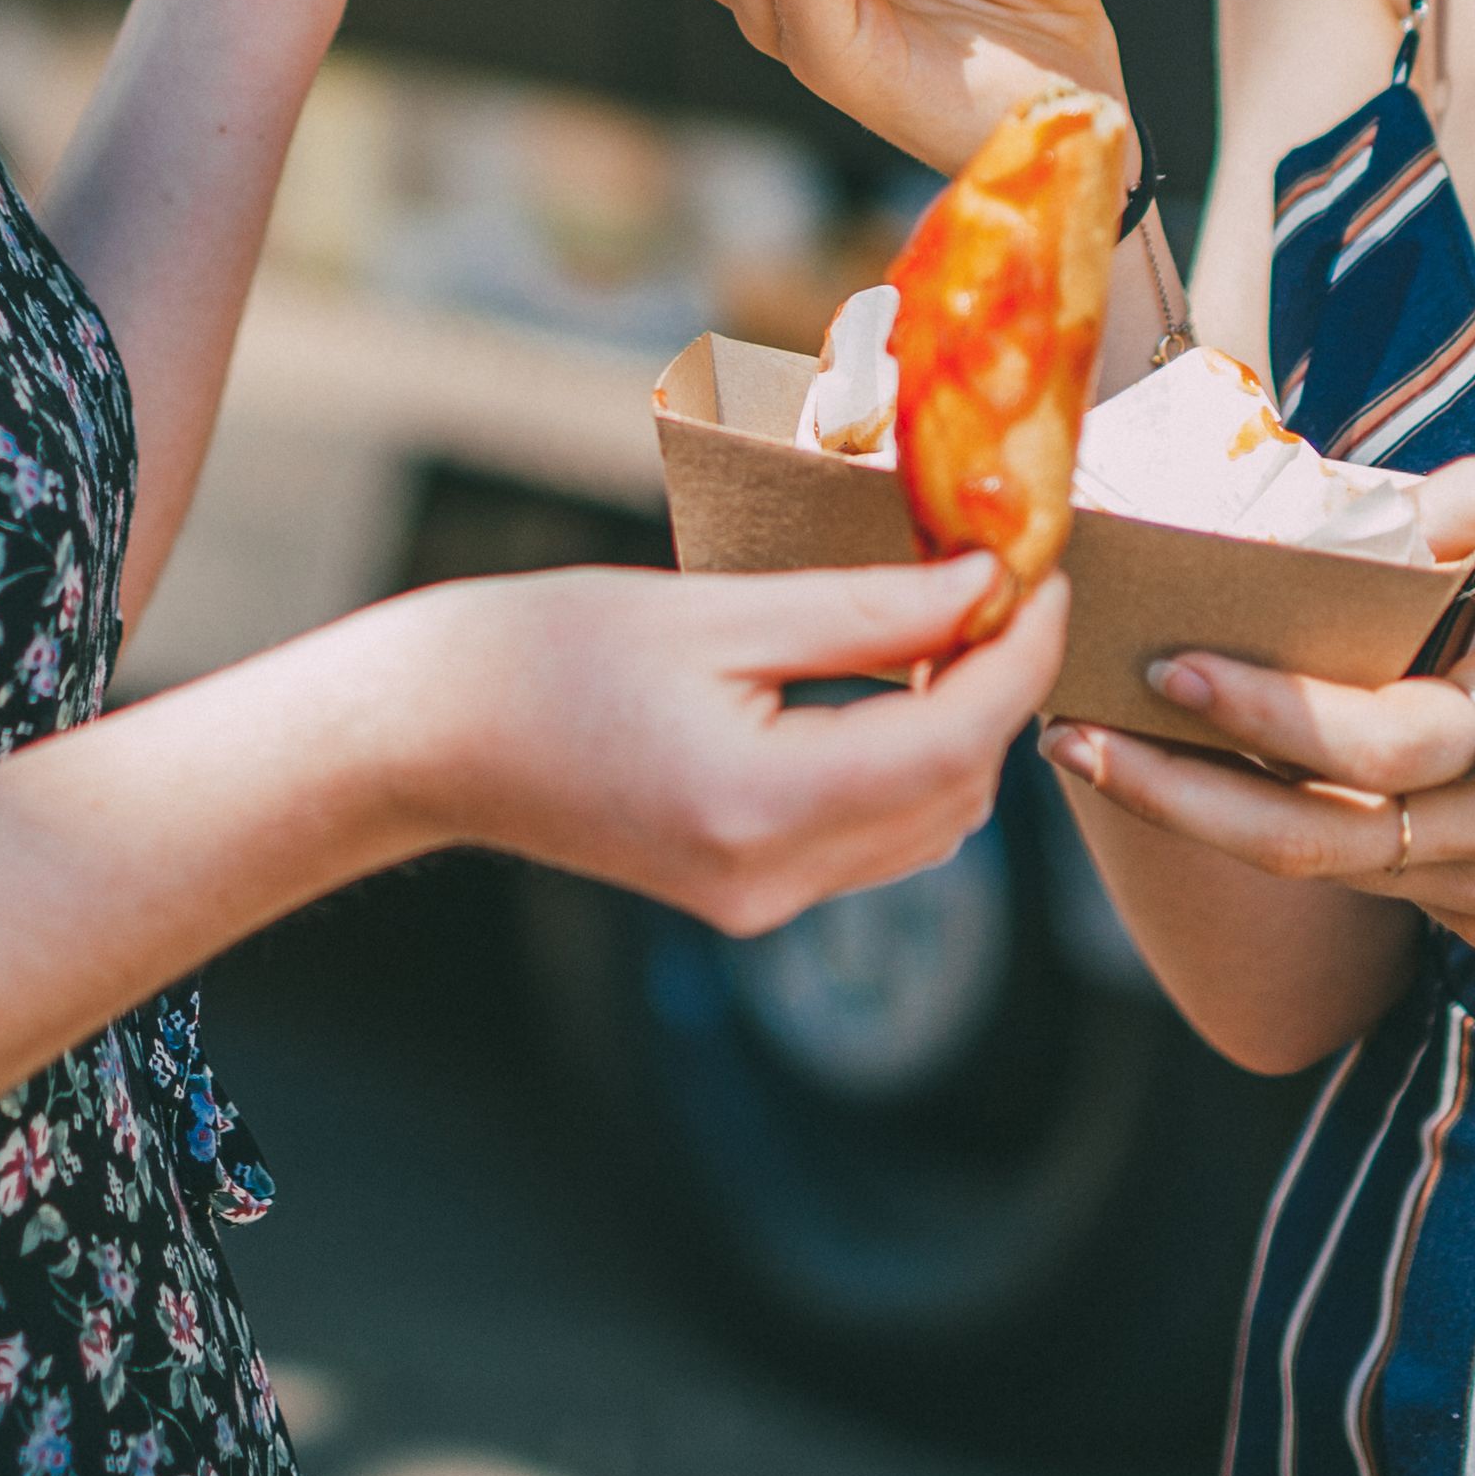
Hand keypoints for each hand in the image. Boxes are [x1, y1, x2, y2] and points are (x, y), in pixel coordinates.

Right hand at [395, 554, 1068, 934]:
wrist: (430, 737)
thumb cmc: (548, 650)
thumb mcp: (711, 610)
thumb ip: (860, 609)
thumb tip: (984, 588)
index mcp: (760, 807)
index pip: (952, 742)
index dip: (1019, 655)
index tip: (1043, 572)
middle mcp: (772, 880)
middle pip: (956, 793)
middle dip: (998, 688)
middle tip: (998, 581)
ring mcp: (760, 904)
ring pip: (930, 826)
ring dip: (961, 730)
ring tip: (945, 622)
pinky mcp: (746, 897)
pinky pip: (874, 838)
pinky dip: (908, 764)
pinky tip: (888, 683)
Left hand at [1042, 463, 1474, 955]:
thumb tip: (1412, 497)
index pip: (1371, 743)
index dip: (1263, 712)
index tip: (1166, 661)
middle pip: (1313, 841)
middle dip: (1176, 797)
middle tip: (1065, 740)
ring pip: (1326, 874)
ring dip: (1208, 820)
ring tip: (1101, 756)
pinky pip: (1375, 882)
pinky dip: (1293, 833)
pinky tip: (1218, 778)